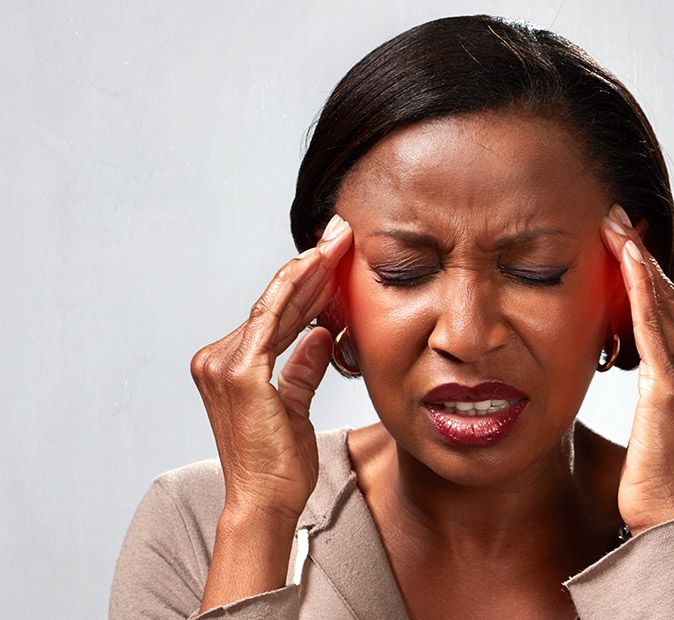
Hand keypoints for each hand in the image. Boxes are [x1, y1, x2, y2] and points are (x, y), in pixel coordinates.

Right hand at [189, 214, 352, 524]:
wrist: (265, 503)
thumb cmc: (279, 465)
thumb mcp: (294, 406)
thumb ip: (303, 368)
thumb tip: (322, 334)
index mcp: (227, 366)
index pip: (273, 315)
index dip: (304, 285)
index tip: (333, 258)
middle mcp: (217, 358)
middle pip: (273, 303)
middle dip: (311, 267)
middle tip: (341, 234)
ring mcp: (223, 364)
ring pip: (276, 305)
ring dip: (310, 270)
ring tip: (339, 241)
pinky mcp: (240, 374)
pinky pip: (275, 320)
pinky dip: (297, 291)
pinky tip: (319, 266)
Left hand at [600, 205, 673, 532]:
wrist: (667, 513)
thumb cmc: (656, 467)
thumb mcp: (658, 412)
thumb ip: (654, 374)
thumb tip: (631, 347)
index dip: (650, 271)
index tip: (625, 240)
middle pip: (670, 297)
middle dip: (640, 255)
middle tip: (614, 218)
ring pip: (662, 304)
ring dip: (635, 261)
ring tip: (612, 226)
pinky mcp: (672, 387)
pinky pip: (653, 327)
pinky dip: (640, 290)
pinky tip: (626, 261)